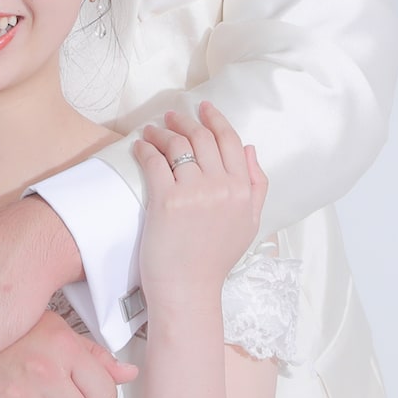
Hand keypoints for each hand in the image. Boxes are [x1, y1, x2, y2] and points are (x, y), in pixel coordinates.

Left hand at [132, 104, 264, 308]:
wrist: (188, 289)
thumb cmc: (215, 259)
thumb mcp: (249, 223)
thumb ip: (257, 185)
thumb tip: (251, 149)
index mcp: (243, 190)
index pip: (231, 141)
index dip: (216, 119)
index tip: (204, 107)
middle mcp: (222, 187)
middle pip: (202, 137)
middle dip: (186, 120)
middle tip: (172, 116)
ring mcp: (194, 192)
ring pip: (178, 144)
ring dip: (162, 131)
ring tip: (153, 130)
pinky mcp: (166, 200)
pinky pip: (155, 160)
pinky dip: (146, 148)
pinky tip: (141, 147)